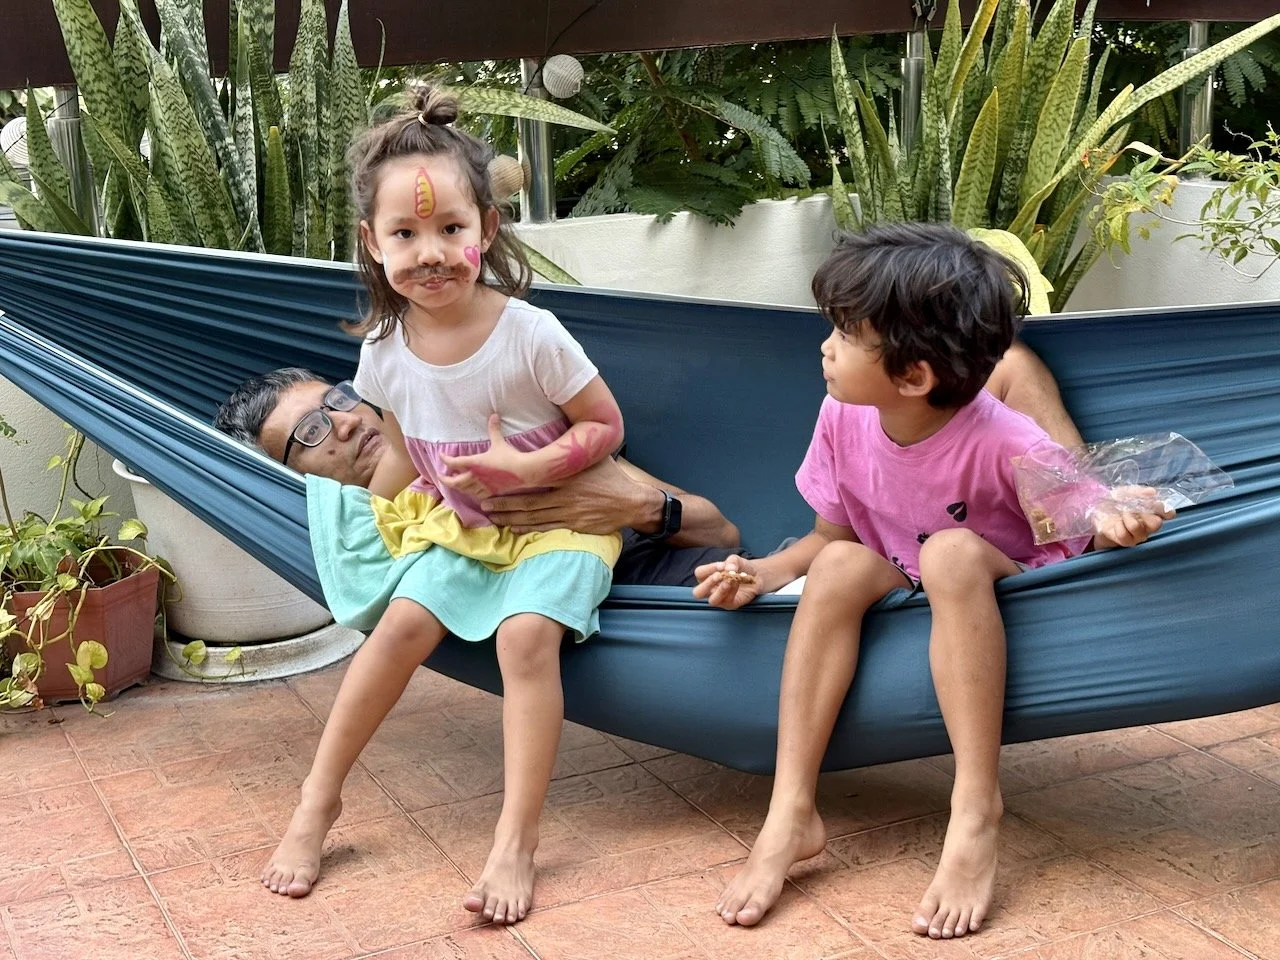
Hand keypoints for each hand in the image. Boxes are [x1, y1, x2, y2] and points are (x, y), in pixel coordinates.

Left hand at [439, 414, 529, 498]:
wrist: (522, 471)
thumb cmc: (509, 457)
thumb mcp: (499, 442)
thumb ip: (494, 429)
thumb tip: (493, 415)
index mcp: (474, 463)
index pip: (454, 462)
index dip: (445, 459)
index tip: (441, 456)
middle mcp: (475, 476)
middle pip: (454, 482)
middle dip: (445, 479)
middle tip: (440, 476)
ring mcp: (482, 486)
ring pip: (464, 490)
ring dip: (456, 486)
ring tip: (454, 483)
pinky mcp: (491, 492)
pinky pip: (476, 495)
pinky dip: (470, 492)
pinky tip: (471, 490)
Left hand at [483, 456, 650, 533]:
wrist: (630, 502)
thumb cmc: (611, 477)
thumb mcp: (594, 457)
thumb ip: (575, 451)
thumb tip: (562, 433)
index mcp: (567, 475)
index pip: (534, 478)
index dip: (512, 482)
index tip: (495, 481)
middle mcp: (564, 495)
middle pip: (528, 501)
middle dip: (504, 503)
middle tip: (485, 503)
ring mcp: (568, 512)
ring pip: (533, 516)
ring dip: (511, 517)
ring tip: (493, 516)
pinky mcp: (573, 525)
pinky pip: (545, 528)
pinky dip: (528, 528)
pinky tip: (514, 528)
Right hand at [693, 554, 761, 608]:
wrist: (757, 575)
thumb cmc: (741, 567)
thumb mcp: (736, 560)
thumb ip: (731, 561)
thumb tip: (729, 568)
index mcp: (706, 577)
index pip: (699, 573)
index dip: (709, 568)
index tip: (722, 565)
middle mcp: (710, 590)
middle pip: (698, 593)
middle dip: (708, 584)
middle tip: (719, 575)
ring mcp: (720, 599)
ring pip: (712, 601)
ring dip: (721, 590)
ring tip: (730, 580)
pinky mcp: (730, 604)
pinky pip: (727, 601)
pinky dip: (732, 591)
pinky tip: (737, 583)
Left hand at [1092, 485, 1175, 547]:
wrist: (1097, 513)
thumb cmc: (1116, 503)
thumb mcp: (1125, 493)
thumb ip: (1138, 492)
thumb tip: (1152, 492)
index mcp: (1152, 512)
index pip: (1168, 514)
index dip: (1167, 511)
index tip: (1157, 505)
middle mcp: (1148, 525)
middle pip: (1156, 524)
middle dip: (1143, 514)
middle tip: (1131, 508)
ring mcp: (1138, 535)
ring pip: (1138, 529)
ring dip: (1127, 518)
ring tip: (1121, 513)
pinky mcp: (1125, 541)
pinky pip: (1124, 535)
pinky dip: (1118, 526)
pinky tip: (1115, 523)